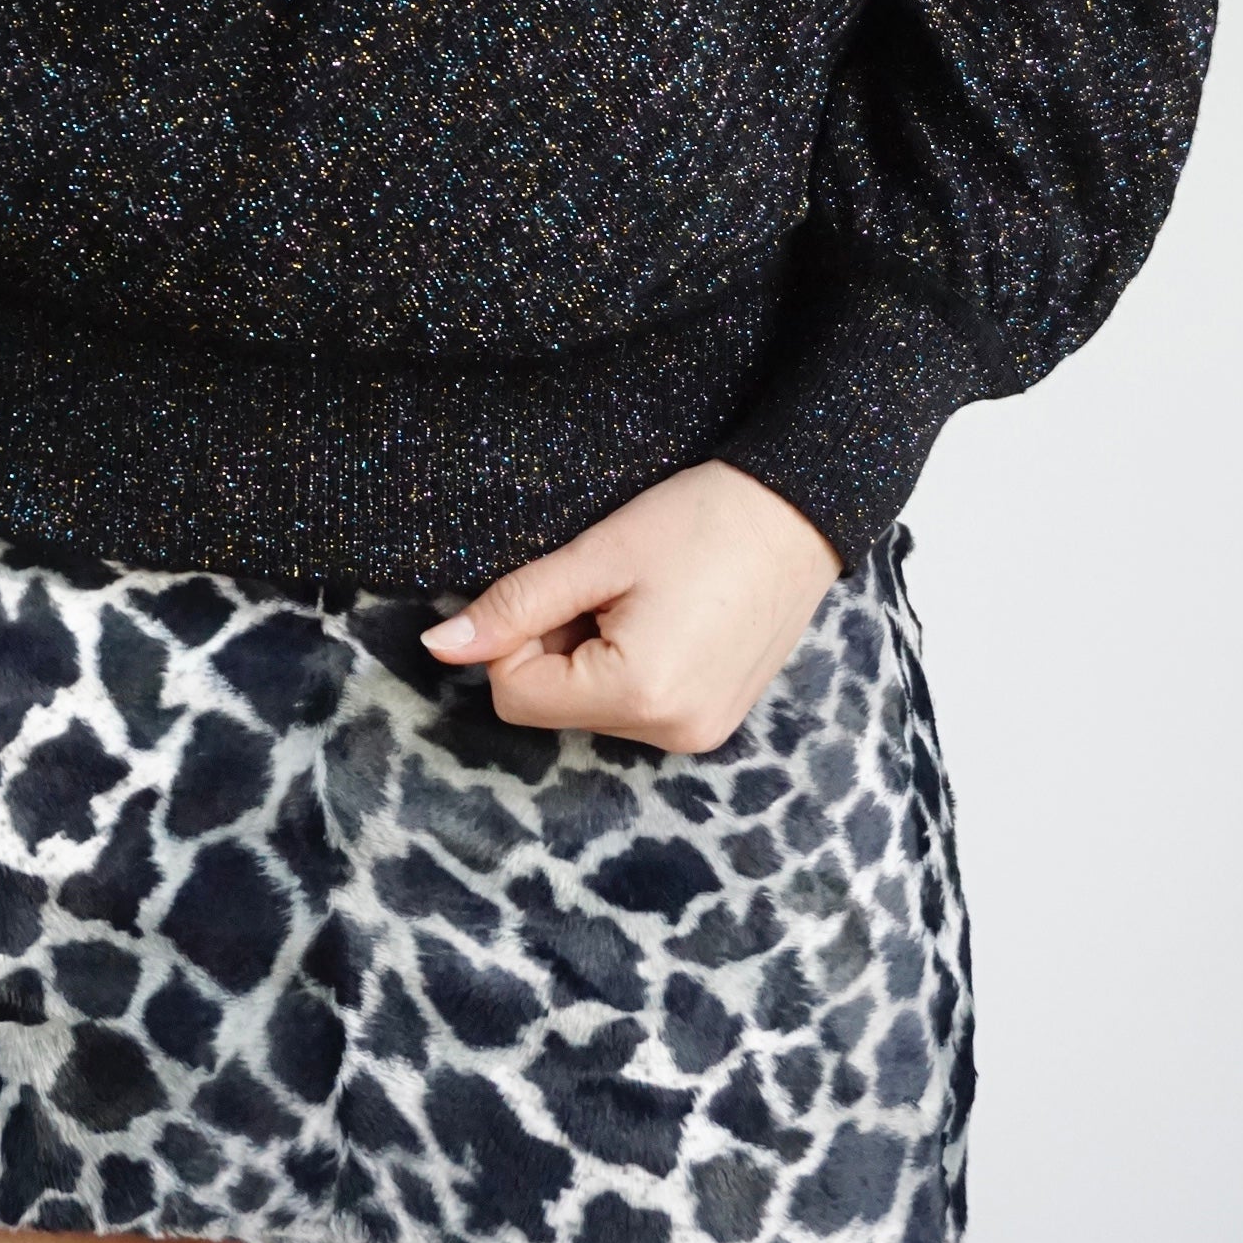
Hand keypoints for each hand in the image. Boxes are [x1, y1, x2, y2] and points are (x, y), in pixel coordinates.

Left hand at [419, 460, 844, 754]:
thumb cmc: (703, 517)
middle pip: (554, 705)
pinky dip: (632, 664)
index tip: (568, 584)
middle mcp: (673, 734)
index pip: (515, 695)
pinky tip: (669, 616)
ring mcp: (700, 734)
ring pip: (591, 705)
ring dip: (596, 653)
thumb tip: (438, 647)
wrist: (803, 507)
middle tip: (613, 586)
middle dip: (561, 643)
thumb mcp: (597, 555)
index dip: (520, 634)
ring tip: (649, 598)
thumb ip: (514, 605)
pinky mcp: (716, 722)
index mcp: (640, 695)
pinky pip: (636, 707)